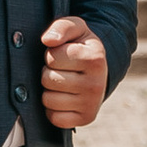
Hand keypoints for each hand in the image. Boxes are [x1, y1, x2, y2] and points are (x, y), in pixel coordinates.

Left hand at [38, 16, 110, 131]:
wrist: (98, 69)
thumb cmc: (81, 46)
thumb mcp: (75, 28)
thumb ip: (61, 27)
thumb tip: (48, 40)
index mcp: (95, 59)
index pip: (52, 58)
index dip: (51, 55)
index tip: (62, 54)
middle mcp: (96, 84)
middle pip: (48, 79)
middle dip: (48, 72)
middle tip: (62, 69)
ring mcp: (91, 104)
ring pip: (48, 100)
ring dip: (49, 90)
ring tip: (62, 82)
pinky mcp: (85, 118)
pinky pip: (54, 118)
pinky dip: (53, 109)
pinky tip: (63, 97)